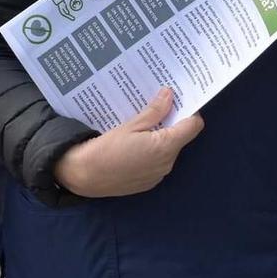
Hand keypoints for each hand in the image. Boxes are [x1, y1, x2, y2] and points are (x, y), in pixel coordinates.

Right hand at [53, 88, 203, 197]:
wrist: (83, 176)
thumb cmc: (106, 148)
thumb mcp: (130, 125)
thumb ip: (154, 111)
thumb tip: (170, 94)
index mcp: (165, 147)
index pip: (193, 126)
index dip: (190, 112)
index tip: (178, 101)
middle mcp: (167, 163)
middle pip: (180, 138)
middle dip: (171, 124)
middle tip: (154, 109)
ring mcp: (158, 176)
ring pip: (168, 151)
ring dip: (160, 139)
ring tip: (141, 127)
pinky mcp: (148, 183)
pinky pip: (157, 163)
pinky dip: (151, 153)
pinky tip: (133, 146)